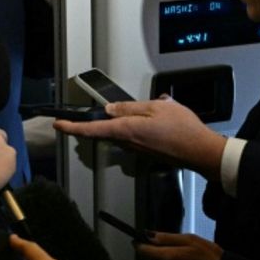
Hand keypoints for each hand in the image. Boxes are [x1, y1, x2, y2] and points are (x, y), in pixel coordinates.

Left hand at [53, 97, 226, 178]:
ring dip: (119, 123)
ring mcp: (137, 149)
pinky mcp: (147, 151)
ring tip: (130, 110)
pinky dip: (133, 126)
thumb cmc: (182, 129)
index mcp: (126, 130)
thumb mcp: (155, 108)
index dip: (72, 128)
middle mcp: (128, 143)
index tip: (58, 125)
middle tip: (82, 117)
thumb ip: (130, 108)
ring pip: (119, 133)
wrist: (200, 151)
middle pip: (104, 132)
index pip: (91, 129)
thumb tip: (110, 109)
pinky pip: (133, 137)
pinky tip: (148, 118)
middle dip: (95, 123)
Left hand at [136, 232, 223, 259]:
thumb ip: (167, 238)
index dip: (139, 244)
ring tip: (187, 258)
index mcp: (169, 256)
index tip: (137, 240)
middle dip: (162, 252)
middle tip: (179, 247)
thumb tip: (149, 235)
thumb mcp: (190, 239)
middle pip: (155, 258)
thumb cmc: (209, 255)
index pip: (144, 251)